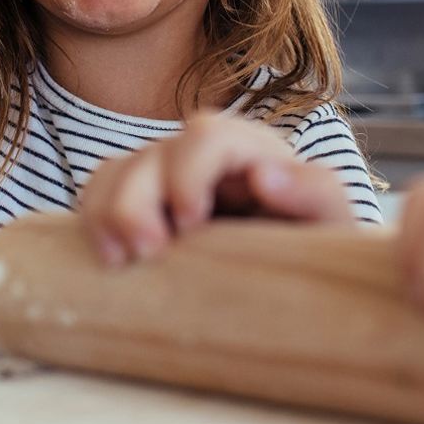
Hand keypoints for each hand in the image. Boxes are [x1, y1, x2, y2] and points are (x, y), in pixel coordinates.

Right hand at [77, 115, 355, 265]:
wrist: (298, 286)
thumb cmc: (313, 247)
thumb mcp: (330, 222)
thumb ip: (313, 193)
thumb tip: (264, 175)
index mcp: (249, 152)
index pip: (208, 137)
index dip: (188, 172)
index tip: (190, 221)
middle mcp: (202, 158)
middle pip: (154, 154)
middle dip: (138, 200)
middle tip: (147, 252)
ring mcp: (165, 179)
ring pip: (117, 171)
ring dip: (107, 212)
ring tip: (119, 261)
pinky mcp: (140, 205)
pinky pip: (100, 194)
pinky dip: (92, 219)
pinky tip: (107, 257)